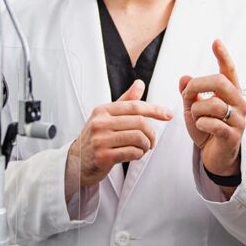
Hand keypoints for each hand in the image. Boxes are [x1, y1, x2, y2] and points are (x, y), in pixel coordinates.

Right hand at [65, 80, 172, 198]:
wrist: (76, 162)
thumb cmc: (96, 136)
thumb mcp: (107, 116)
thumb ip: (125, 100)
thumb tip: (140, 83)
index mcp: (103, 110)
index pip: (135, 106)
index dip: (155, 110)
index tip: (168, 115)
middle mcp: (100, 123)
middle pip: (139, 122)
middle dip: (151, 133)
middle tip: (152, 141)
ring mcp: (100, 140)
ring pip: (138, 138)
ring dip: (146, 145)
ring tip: (143, 148)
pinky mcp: (103, 156)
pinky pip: (132, 152)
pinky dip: (139, 154)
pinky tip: (136, 154)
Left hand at [179, 40, 245, 178]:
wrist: (216, 157)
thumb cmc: (207, 129)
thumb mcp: (193, 109)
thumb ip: (189, 93)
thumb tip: (184, 77)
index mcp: (231, 93)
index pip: (229, 70)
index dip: (223, 55)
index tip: (216, 41)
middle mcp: (239, 103)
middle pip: (219, 81)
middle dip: (197, 85)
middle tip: (186, 95)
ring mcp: (238, 119)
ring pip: (213, 103)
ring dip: (196, 109)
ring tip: (195, 117)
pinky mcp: (233, 135)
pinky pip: (212, 123)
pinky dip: (200, 123)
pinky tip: (200, 126)